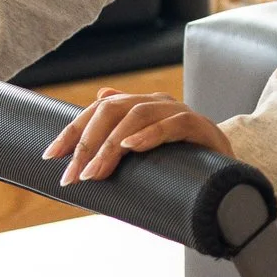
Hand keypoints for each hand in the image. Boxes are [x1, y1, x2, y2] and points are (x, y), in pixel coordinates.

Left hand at [42, 88, 233, 186]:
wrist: (227, 176)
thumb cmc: (179, 167)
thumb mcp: (143, 156)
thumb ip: (120, 138)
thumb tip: (96, 101)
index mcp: (140, 108)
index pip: (98, 111)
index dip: (72, 132)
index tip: (50, 156)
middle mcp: (157, 103)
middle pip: (113, 110)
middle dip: (86, 142)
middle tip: (71, 175)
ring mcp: (180, 112)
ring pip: (137, 116)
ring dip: (110, 146)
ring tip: (94, 173)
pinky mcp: (200, 127)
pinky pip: (173, 124)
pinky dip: (150, 135)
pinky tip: (132, 148)